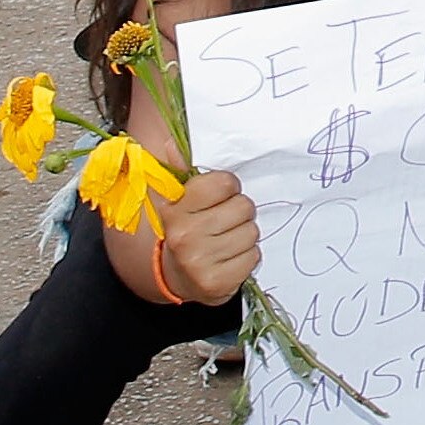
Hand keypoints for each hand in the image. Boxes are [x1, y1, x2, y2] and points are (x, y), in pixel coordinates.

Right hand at [155, 167, 259, 304]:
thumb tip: (171, 141)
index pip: (223, 183)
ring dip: (245, 235)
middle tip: (226, 221)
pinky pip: (253, 257)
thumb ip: (181, 170)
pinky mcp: (217, 283)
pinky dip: (247, 257)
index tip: (221, 195)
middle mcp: (185, 235)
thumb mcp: (180, 200)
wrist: (177, 276)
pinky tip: (231, 257)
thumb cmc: (186, 229)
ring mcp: (200, 261)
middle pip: (244, 207)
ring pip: (251, 232)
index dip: (228, 187)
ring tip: (228, 240)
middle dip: (240, 212)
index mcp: (175, 209)